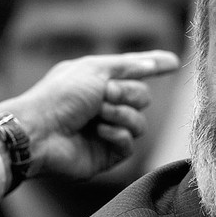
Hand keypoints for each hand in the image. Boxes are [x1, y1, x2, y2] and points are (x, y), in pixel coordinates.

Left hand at [0, 50, 179, 179]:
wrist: (40, 131)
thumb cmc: (60, 96)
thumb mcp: (96, 69)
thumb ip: (131, 65)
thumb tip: (161, 61)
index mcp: (100, 81)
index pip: (135, 72)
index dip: (153, 66)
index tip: (175, 62)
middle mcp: (105, 105)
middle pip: (142, 98)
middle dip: (128, 94)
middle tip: (105, 95)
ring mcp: (107, 131)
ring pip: (139, 123)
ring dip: (121, 114)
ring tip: (98, 115)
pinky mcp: (106, 155)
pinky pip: (129, 143)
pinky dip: (117, 134)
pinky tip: (99, 132)